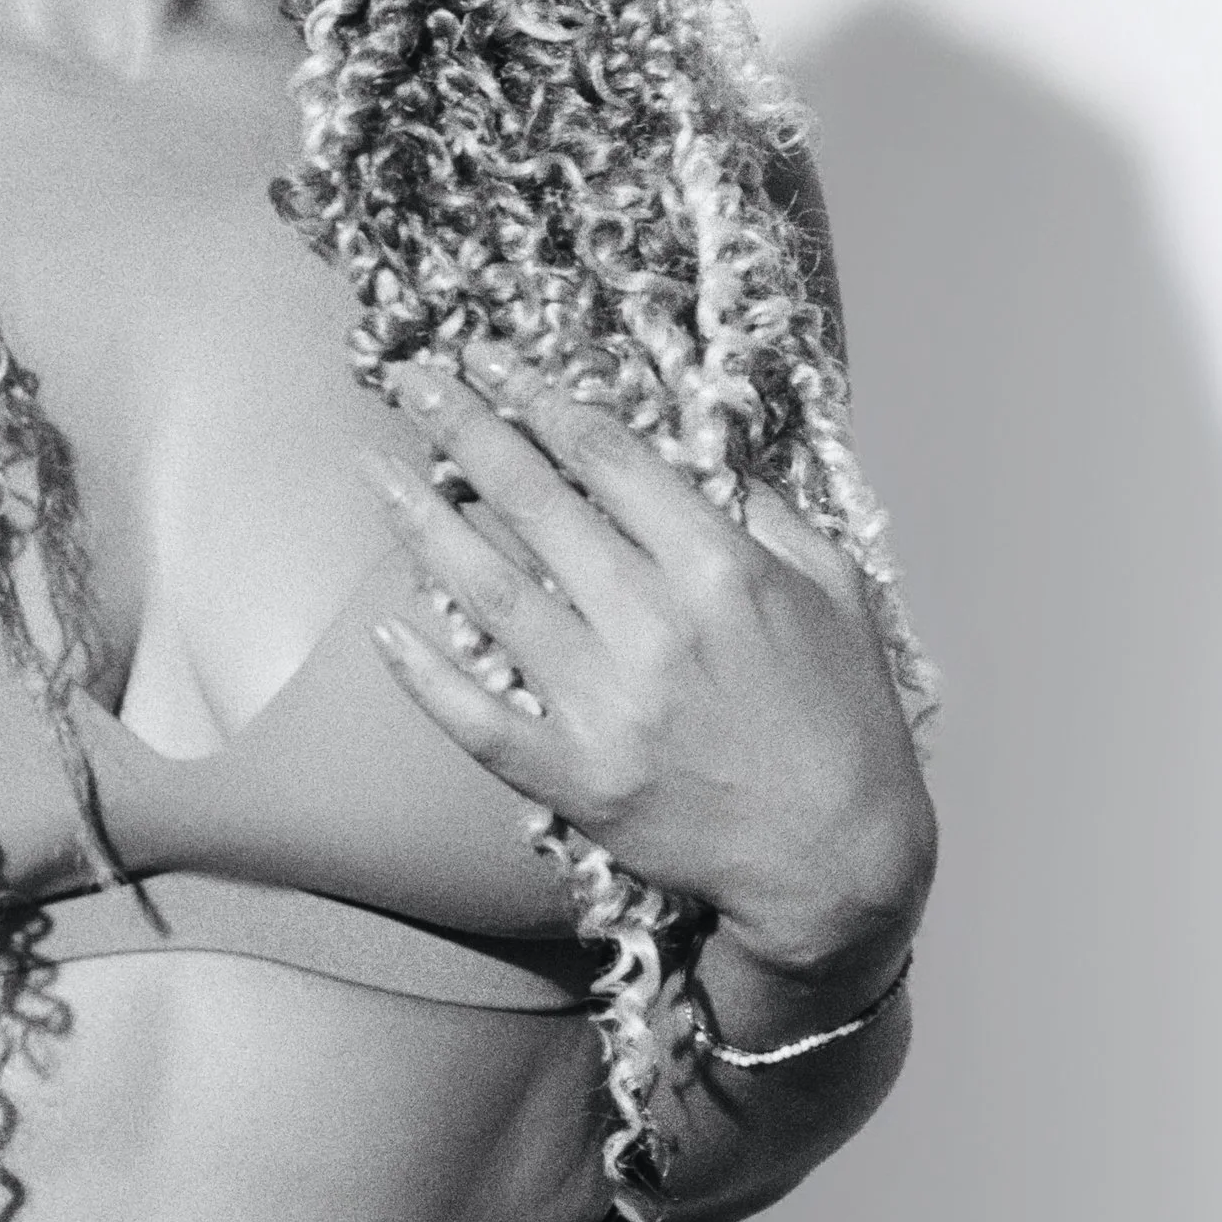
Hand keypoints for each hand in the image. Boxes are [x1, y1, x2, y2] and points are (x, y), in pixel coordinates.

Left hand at [363, 359, 934, 982]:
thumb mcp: (836, 590)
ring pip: (489, 593)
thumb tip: (700, 452)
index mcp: (719, 569)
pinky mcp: (576, 777)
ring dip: (422, 523)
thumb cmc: (846, 721)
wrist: (839, 861)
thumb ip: (766, 512)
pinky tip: (383, 626)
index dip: (539, 397)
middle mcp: (654, 626)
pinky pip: (476, 717)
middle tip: (416, 381)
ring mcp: (608, 705)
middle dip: (465, 429)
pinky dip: (424, 673)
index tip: (493, 361)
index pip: (606, 456)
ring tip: (375, 469)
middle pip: (534, 502)